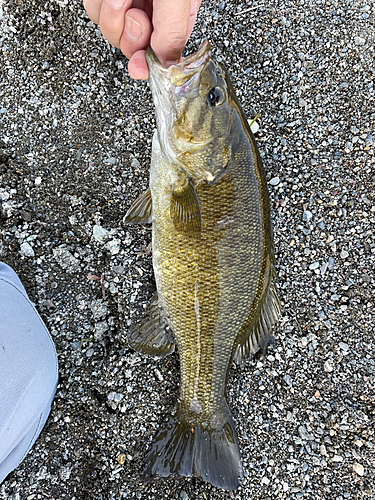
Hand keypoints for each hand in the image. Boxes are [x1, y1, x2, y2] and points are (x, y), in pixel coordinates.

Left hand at [83, 0, 201, 79]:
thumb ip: (173, 33)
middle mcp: (151, 9)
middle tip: (135, 14)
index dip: (148, 64)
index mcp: (176, 14)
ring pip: (109, 29)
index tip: (140, 65)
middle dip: (129, 35)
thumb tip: (168, 67)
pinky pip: (94, 10)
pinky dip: (99, 2)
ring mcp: (126, 1)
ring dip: (112, 15)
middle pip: (132, 46)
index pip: (162, 54)